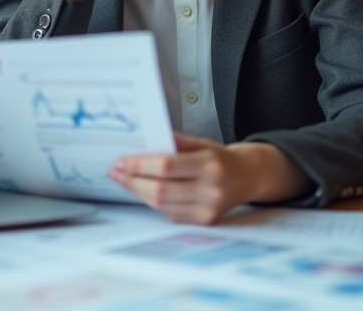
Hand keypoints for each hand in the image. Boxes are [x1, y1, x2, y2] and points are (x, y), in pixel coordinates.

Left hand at [109, 133, 313, 223]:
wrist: (247, 177)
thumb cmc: (220, 158)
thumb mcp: (200, 143)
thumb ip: (173, 142)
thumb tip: (141, 141)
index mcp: (210, 165)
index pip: (166, 166)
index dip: (140, 165)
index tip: (121, 161)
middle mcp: (210, 190)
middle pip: (161, 190)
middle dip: (132, 181)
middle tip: (115, 172)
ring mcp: (207, 210)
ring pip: (162, 205)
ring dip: (138, 192)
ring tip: (124, 180)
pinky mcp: (203, 222)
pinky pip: (169, 214)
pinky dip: (152, 202)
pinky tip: (142, 190)